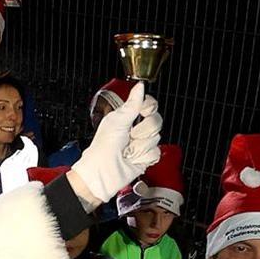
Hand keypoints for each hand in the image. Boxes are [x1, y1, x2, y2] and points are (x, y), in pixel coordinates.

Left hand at [69, 82, 161, 208]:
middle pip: (156, 120)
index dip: (148, 108)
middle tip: (130, 135)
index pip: (149, 105)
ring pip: (157, 137)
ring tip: (128, 149)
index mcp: (128, 117)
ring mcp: (141, 143)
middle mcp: (136, 129)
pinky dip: (143, 156)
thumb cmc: (103, 147)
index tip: (142, 111)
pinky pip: (156, 152)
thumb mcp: (117, 120)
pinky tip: (133, 158)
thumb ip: (132, 103)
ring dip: (140, 145)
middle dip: (143, 129)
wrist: (102, 172)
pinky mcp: (146, 157)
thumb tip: (140, 86)